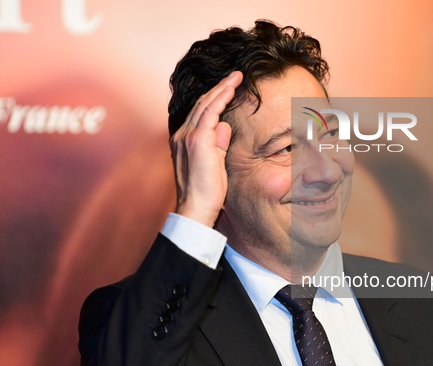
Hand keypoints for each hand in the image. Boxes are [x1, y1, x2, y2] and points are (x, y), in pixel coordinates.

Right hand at [170, 71, 242, 226]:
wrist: (196, 208)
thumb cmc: (206, 192)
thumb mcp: (214, 164)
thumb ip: (218, 144)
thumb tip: (226, 126)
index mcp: (184, 140)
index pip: (200, 113)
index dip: (214, 99)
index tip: (227, 88)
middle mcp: (182, 134)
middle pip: (202, 104)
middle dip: (219, 88)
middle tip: (235, 76)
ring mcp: (187, 136)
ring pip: (206, 105)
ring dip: (222, 88)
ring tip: (236, 77)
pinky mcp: (197, 141)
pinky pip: (210, 113)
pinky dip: (221, 99)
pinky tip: (231, 89)